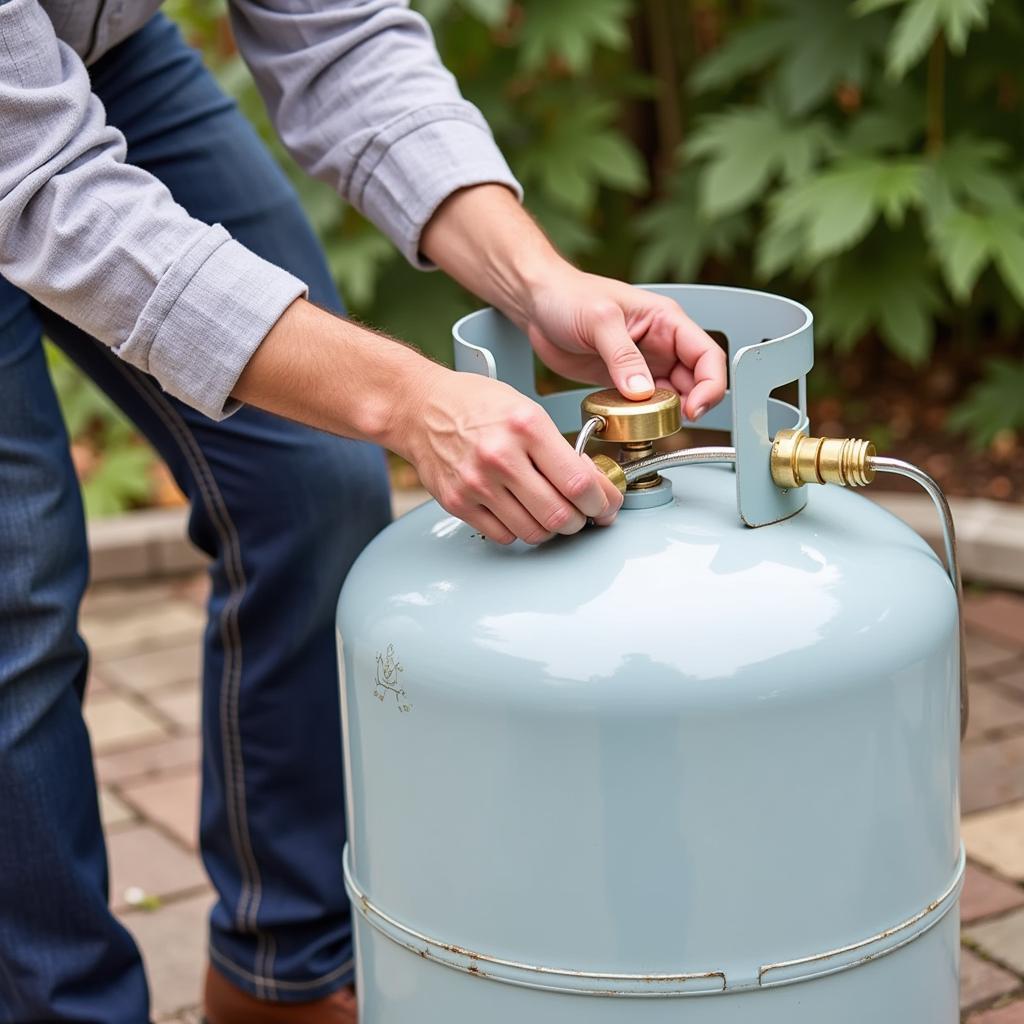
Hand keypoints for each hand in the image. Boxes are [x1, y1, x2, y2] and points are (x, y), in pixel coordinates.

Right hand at [406, 367, 622, 544]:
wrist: (420, 408)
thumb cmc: (475, 405)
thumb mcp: (527, 410)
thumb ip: (559, 448)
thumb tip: (593, 485)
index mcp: (526, 426)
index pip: (578, 483)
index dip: (602, 502)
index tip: (607, 505)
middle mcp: (500, 456)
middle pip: (559, 515)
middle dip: (580, 521)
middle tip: (584, 515)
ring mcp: (477, 483)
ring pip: (534, 532)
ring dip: (551, 529)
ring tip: (553, 514)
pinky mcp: (459, 503)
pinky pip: (504, 535)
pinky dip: (520, 531)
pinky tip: (521, 513)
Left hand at [420, 187, 726, 417]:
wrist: (536, 305)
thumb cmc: (568, 296)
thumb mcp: (599, 320)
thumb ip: (622, 355)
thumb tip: (642, 391)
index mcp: (667, 321)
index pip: (707, 355)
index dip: (710, 385)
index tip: (694, 407)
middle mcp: (661, 344)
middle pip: (694, 382)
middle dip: (688, 405)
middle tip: (667, 421)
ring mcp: (643, 365)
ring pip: (669, 397)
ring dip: (662, 415)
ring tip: (644, 423)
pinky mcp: (622, 382)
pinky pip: (641, 406)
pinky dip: (639, 418)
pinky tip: (626, 420)